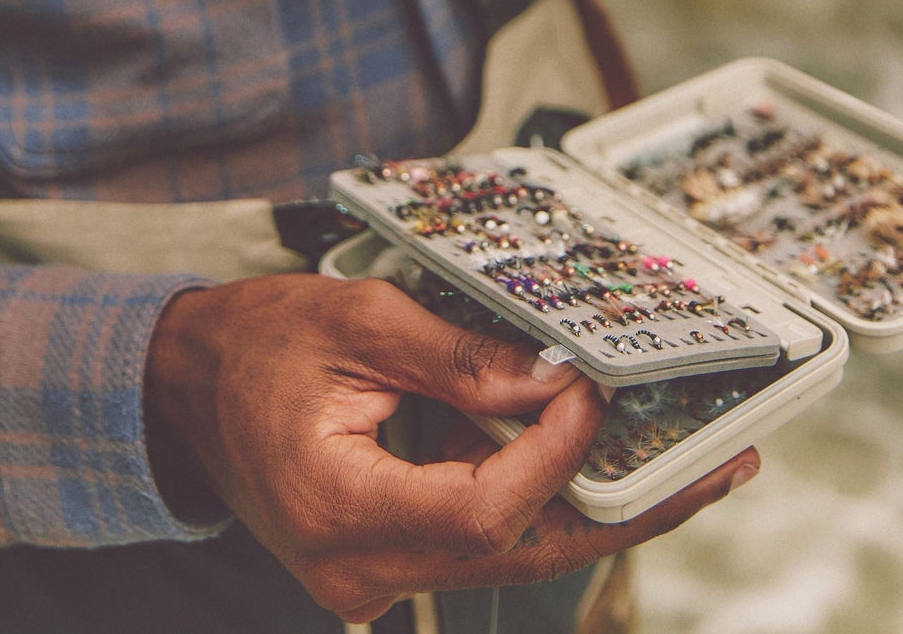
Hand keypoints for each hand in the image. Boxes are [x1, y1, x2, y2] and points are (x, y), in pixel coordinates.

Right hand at [144, 273, 757, 619]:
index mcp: (338, 509)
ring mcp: (372, 580)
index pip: (480, 511)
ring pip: (511, 554)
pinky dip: (543, 501)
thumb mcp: (355, 322)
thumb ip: (456, 358)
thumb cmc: (255, 344)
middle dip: (626, 508)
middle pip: (518, 552)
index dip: (552, 458)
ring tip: (693, 465)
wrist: (182, 389)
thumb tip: (553, 382)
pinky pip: (481, 541)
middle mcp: (360, 572)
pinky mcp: (386, 563)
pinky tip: (604, 466)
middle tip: (720, 467)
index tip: (595, 394)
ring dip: (598, 506)